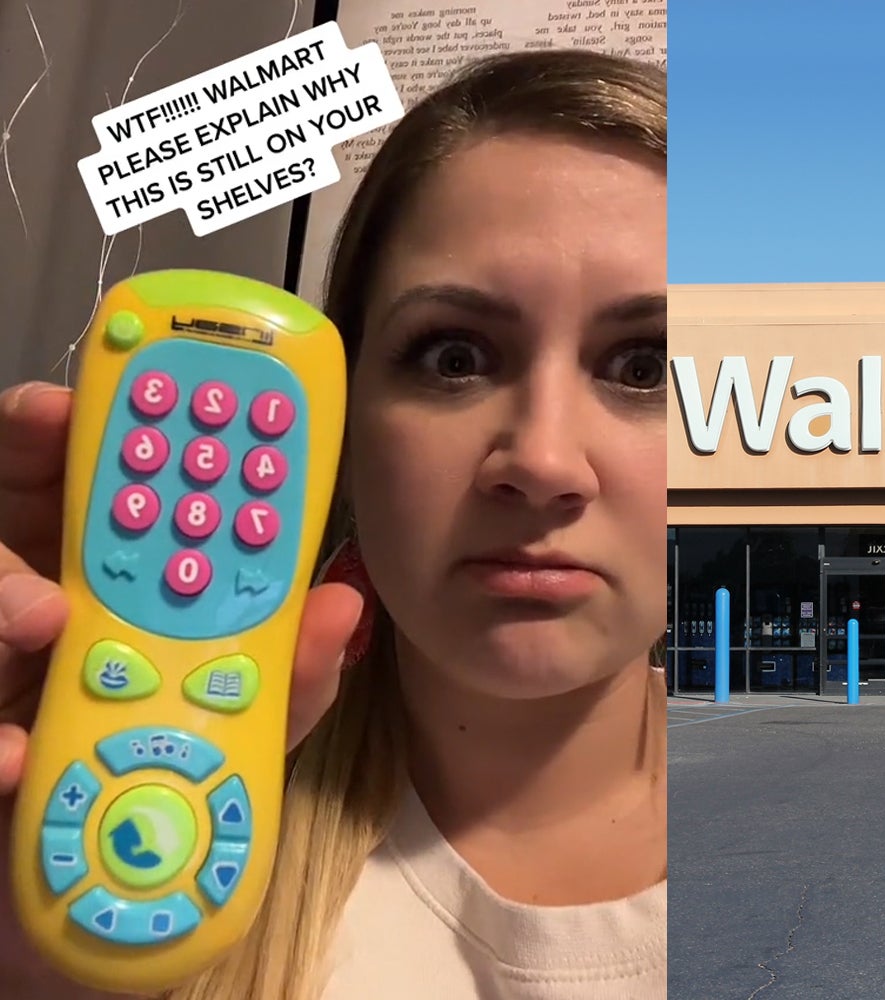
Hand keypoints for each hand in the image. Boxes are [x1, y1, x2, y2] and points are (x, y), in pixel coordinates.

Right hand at [0, 381, 364, 993]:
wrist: (97, 905)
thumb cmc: (165, 789)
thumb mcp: (248, 732)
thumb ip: (292, 675)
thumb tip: (342, 606)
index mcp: (116, 583)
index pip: (106, 481)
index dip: (107, 414)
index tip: (118, 373)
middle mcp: (38, 604)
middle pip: (16, 502)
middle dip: (33, 454)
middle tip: (50, 425)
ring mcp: (2, 662)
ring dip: (2, 593)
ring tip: (45, 620)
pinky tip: (14, 757)